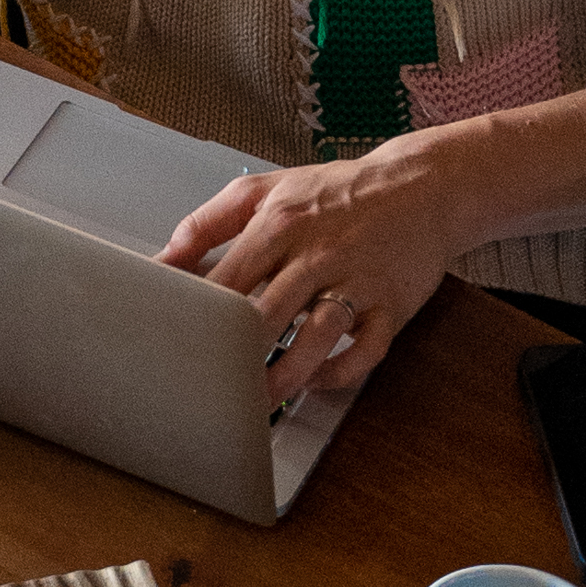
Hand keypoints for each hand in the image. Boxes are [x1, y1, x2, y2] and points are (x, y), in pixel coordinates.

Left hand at [160, 135, 468, 405]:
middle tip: (212, 384)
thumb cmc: (337, 192)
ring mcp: (356, 282)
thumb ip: (207, 222)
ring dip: (286, 374)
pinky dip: (340, 373)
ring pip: (316, 337)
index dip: (199, 317)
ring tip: (258, 400)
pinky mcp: (390, 306)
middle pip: (267, 313)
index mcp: (279, 225)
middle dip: (237, 353)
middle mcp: (317, 255)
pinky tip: (315, 381)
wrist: (422, 186)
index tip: (176, 344)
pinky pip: (366, 351)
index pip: (227, 280)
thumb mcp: (265, 189)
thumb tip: (163, 258)